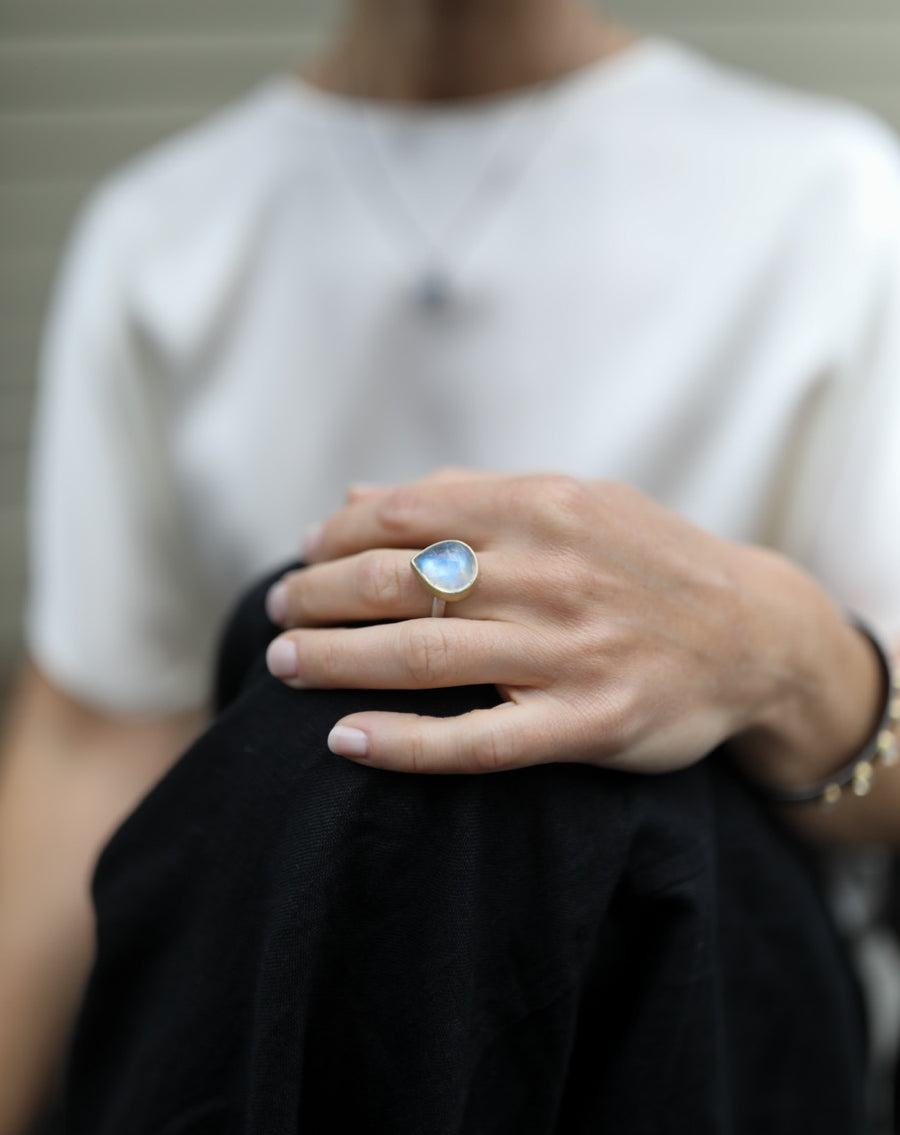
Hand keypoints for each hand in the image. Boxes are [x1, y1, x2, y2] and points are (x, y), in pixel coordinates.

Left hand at [263, 471, 794, 773]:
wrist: (753, 633)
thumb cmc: (647, 562)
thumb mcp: (574, 501)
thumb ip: (468, 495)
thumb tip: (358, 498)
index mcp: (543, 507)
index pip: (405, 515)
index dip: (335, 538)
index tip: (303, 557)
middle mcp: (550, 574)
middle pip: (397, 583)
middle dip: (317, 597)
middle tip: (276, 614)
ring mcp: (569, 652)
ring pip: (423, 656)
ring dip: (335, 660)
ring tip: (283, 665)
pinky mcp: (587, 723)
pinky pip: (479, 742)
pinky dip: (405, 743)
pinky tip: (346, 741)